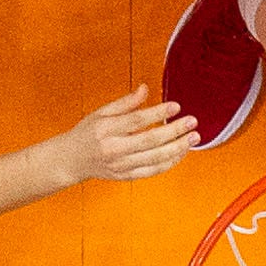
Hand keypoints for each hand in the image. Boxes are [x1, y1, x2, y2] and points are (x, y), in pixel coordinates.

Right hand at [62, 84, 199, 180]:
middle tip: (192, 121)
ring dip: (177, 148)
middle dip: (174, 131)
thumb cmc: (87, 133)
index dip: (158, 113)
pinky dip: (169, 163)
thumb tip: (145, 89)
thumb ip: (125, 103)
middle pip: (149, 140)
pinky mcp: (126, 176)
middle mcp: (113, 149)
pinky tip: (181, 152)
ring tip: (193, 138)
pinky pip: (152, 171)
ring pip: (154, 158)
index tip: (176, 106)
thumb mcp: (101, 112)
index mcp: (106, 129)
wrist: (71, 160)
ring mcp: (120, 165)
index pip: (136, 120)